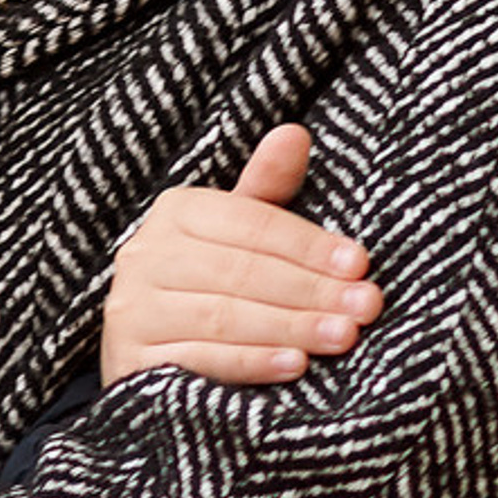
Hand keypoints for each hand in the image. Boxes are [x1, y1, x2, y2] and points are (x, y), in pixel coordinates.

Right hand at [101, 122, 383, 385]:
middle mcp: (146, 255)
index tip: (358, 264)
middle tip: (364, 306)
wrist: (149, 349)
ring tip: (343, 335)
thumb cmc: (208, 281)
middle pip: (240, 271)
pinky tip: (296, 364)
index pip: (251, 223)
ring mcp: (135, 309)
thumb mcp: (237, 231)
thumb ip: (267, 186)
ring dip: (291, 326)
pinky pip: (201, 359)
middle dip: (311, 289)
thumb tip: (295, 133)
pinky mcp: (133, 359)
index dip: (308, 243)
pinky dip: (252, 362)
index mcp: (177, 211)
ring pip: (224, 316)